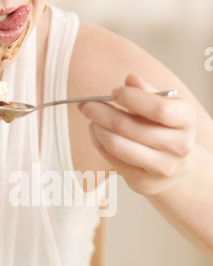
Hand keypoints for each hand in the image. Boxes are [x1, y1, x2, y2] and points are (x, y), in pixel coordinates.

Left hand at [79, 74, 196, 195]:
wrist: (175, 168)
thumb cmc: (165, 130)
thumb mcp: (165, 107)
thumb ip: (148, 92)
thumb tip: (130, 79)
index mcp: (186, 120)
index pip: (159, 109)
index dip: (132, 98)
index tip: (114, 92)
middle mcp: (178, 145)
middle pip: (129, 127)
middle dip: (102, 113)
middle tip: (87, 105)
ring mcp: (160, 166)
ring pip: (116, 145)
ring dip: (97, 129)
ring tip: (91, 119)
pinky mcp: (141, 179)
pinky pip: (112, 158)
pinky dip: (98, 143)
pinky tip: (96, 132)